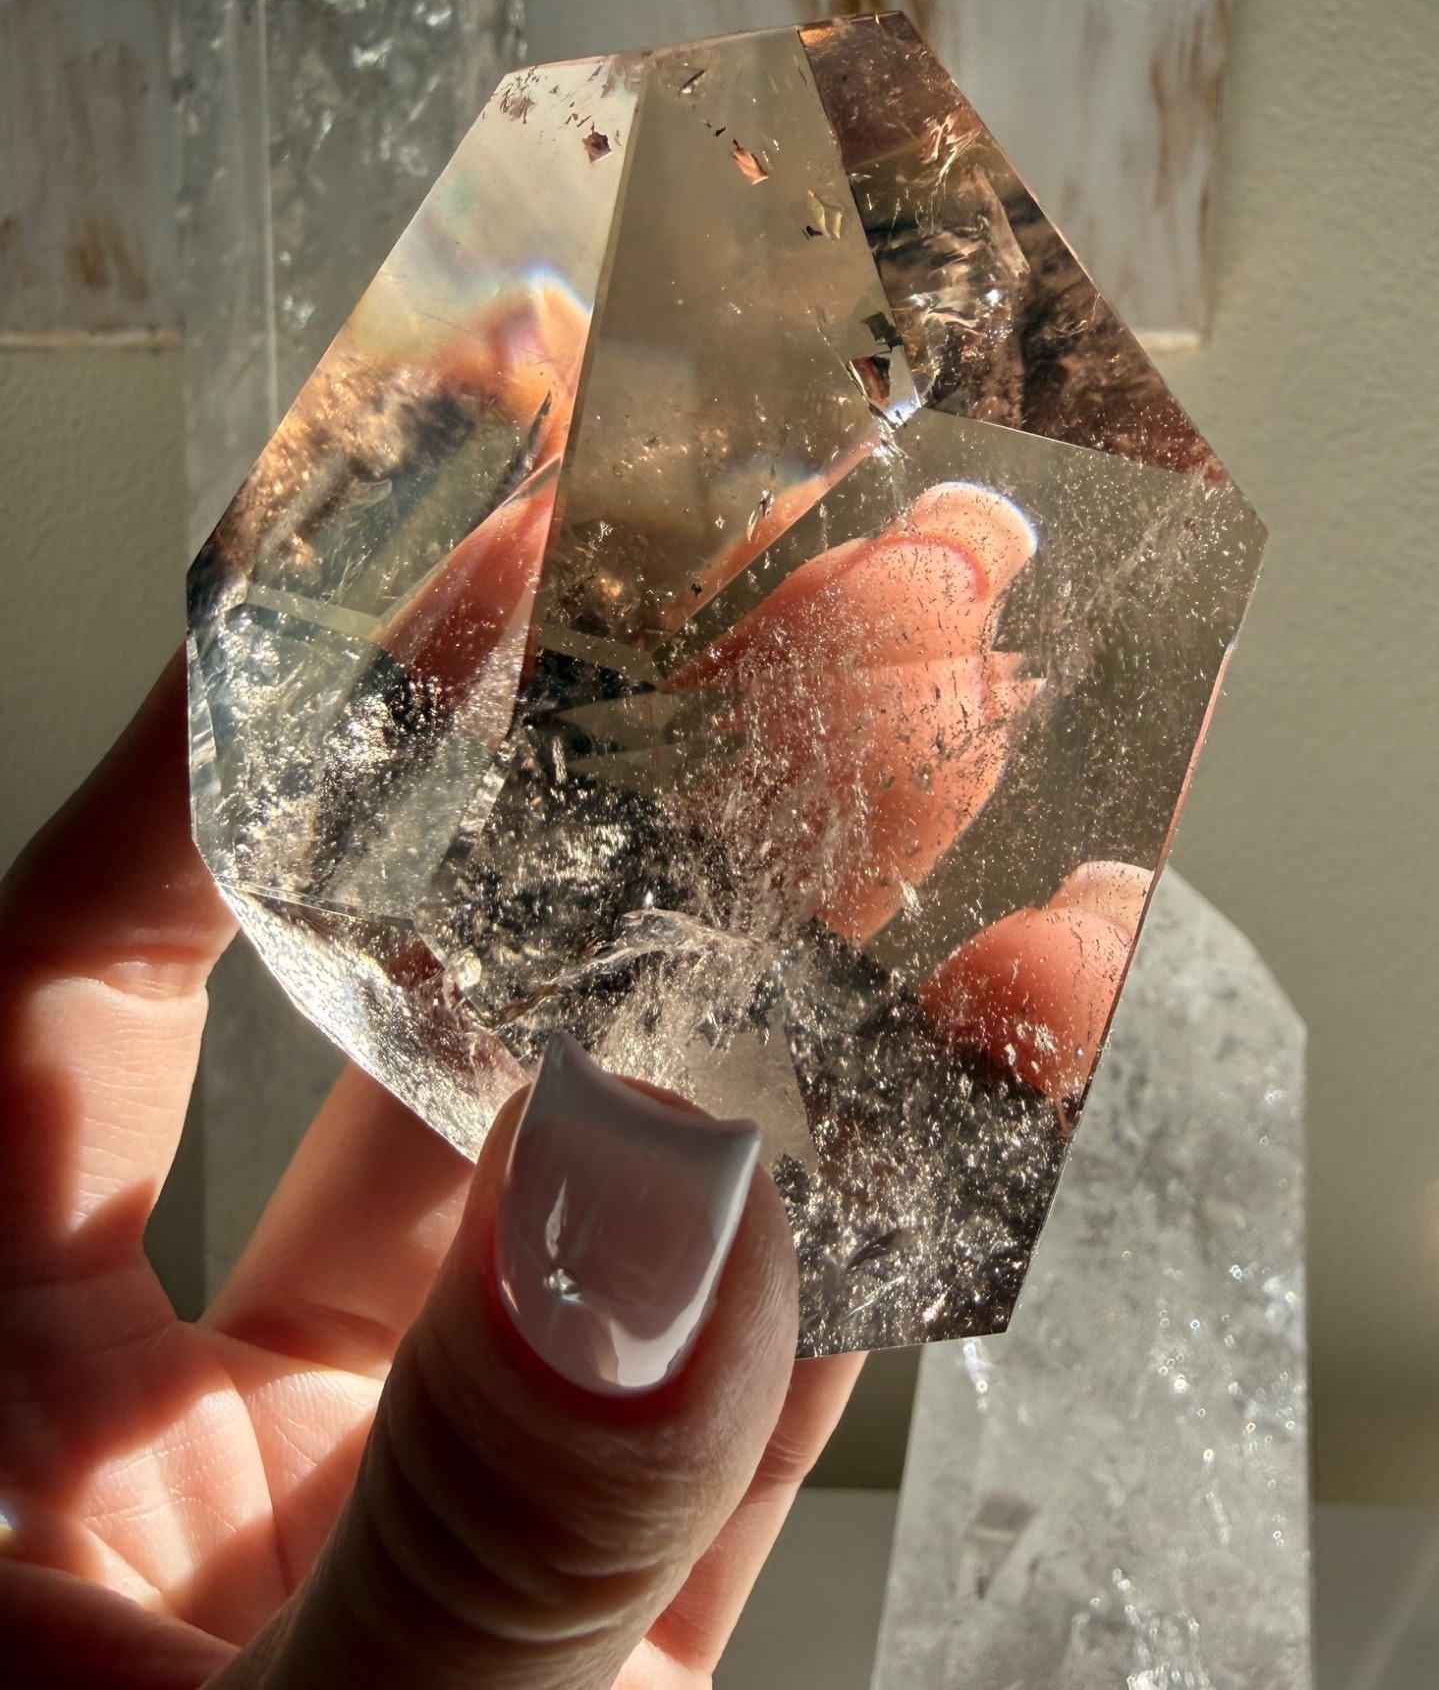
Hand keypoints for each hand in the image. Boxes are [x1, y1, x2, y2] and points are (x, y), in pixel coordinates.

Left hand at [0, 658, 860, 1687]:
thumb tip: (651, 1195)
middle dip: (607, 824)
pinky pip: (757, 1378)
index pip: (72, 1005)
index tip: (406, 576)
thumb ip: (471, 1522)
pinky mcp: (626, 1604)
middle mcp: (218, 1442)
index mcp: (14, 1445)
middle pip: (406, 1053)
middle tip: (762, 630)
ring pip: (617, 1191)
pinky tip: (1000, 1036)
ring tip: (938, 777)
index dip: (221, 773)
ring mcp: (445, 1512)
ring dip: (793, 984)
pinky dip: (885, 1224)